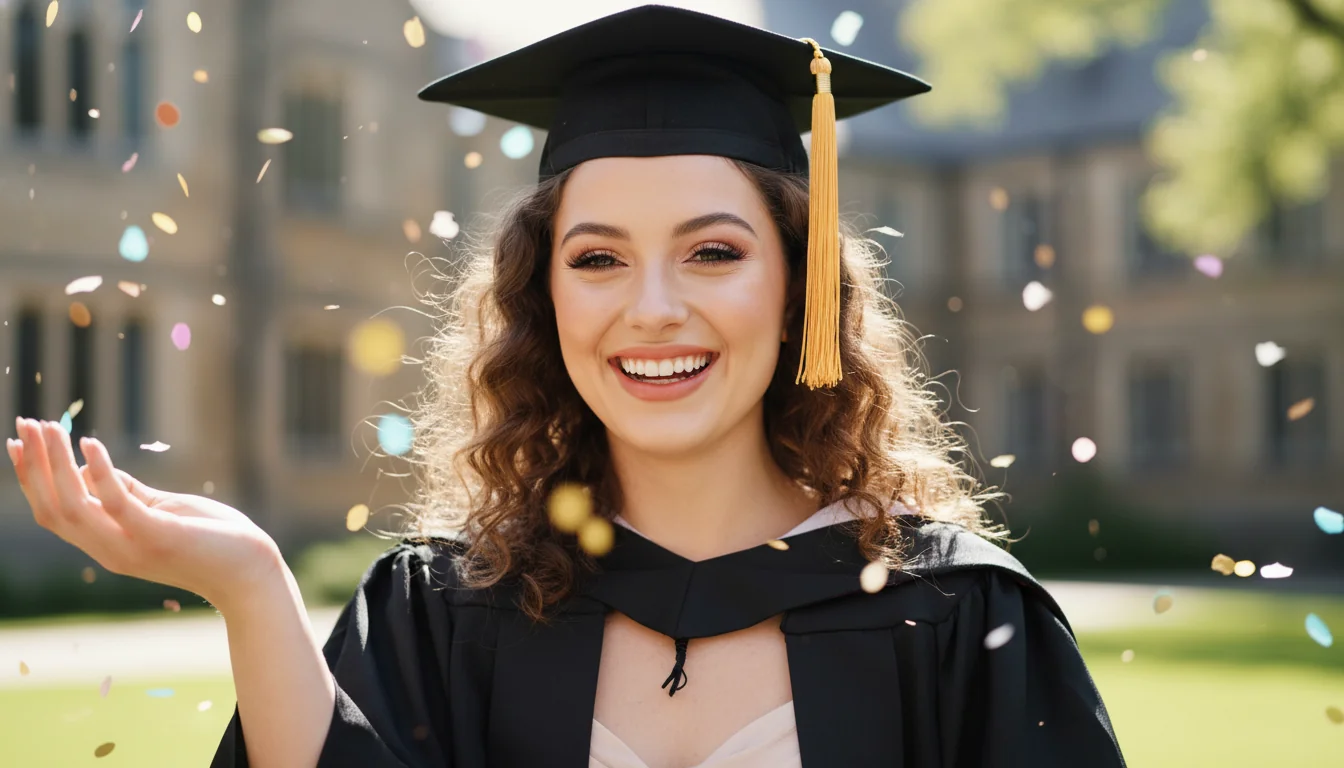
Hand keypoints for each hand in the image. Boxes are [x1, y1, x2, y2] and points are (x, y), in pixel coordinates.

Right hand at [7, 418, 282, 610]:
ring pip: (74, 505)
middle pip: (53, 508)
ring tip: (49, 427)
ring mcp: (131, 546)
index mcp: (107, 544)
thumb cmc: (209, 539)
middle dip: (35, 465)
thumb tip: (93, 466)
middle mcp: (110, 550)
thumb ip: (128, 493)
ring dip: (56, 464)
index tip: (17, 442)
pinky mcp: (157, 537)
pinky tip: (91, 443)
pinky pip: (118, 503)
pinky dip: (100, 472)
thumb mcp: (161, 512)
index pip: (53, 512)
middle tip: (27, 423)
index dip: (31, 478)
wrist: (249, 573)